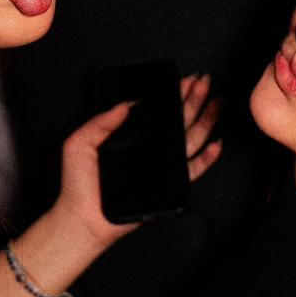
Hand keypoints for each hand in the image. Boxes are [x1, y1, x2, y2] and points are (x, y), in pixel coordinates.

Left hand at [57, 73, 222, 249]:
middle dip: (195, 99)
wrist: (82, 217)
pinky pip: (192, 170)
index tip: (185, 79)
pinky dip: (206, 159)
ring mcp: (160, 166)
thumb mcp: (79, 143)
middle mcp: (149, 149)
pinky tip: (215, 144)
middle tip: (205, 81)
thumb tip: (124, 104)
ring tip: (218, 102)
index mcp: (131, 136)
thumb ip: (99, 121)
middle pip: (179, 120)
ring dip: (206, 120)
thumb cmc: (78, 185)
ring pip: (190, 139)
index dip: (174, 94)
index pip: (158, 111)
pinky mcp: (168, 185)